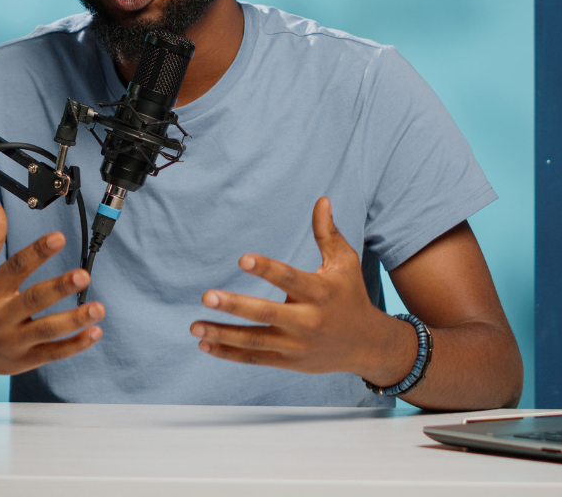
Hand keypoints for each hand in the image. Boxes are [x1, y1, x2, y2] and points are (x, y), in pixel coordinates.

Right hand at [0, 203, 104, 376]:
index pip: (15, 268)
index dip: (37, 252)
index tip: (58, 238)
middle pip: (33, 300)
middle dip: (59, 288)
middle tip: (83, 275)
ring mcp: (12, 341)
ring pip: (46, 330)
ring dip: (74, 320)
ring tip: (98, 309)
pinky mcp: (23, 360)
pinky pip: (52, 353)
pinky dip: (75, 345)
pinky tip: (94, 332)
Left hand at [189, 196, 415, 383]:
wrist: (367, 345)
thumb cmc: (351, 295)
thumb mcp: (345, 263)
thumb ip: (327, 233)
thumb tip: (321, 200)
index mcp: (319, 292)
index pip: (289, 279)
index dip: (266, 268)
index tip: (242, 258)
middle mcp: (307, 320)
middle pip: (267, 314)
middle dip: (235, 306)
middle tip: (207, 296)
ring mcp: (296, 345)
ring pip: (255, 341)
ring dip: (222, 335)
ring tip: (194, 326)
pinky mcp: (288, 361)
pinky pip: (255, 358)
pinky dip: (229, 354)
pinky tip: (204, 345)